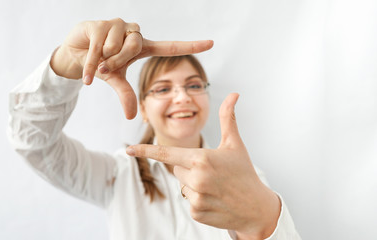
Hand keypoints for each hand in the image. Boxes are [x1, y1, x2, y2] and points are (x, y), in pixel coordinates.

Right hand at [51, 18, 213, 118]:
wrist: (75, 57)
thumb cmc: (100, 66)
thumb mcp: (115, 81)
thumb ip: (125, 94)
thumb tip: (130, 116)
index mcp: (142, 47)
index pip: (170, 46)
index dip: (191, 45)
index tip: (211, 43)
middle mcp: (133, 33)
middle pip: (135, 45)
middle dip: (118, 60)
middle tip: (106, 67)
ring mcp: (117, 25)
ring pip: (118, 44)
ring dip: (104, 58)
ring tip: (97, 60)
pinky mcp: (99, 23)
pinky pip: (100, 45)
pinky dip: (92, 63)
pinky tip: (86, 71)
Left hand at [126, 93, 280, 238]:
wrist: (256, 207)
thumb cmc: (244, 172)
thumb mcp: (235, 144)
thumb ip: (228, 118)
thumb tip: (233, 94)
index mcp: (201, 159)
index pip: (166, 153)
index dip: (145, 150)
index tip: (128, 150)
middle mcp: (196, 179)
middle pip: (177, 168)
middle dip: (190, 168)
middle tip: (213, 173)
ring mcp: (196, 197)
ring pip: (182, 184)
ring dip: (194, 184)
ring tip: (215, 187)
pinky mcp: (196, 212)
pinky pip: (188, 200)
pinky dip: (199, 199)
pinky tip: (215, 199)